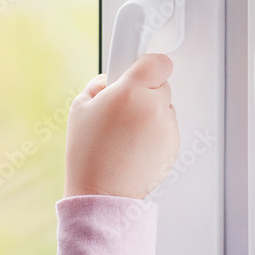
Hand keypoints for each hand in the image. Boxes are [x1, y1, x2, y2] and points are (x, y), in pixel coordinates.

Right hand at [63, 54, 179, 198]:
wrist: (102, 193)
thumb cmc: (88, 154)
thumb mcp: (80, 107)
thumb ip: (100, 84)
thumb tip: (113, 78)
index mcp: (131, 92)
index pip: (157, 61)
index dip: (148, 64)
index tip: (139, 69)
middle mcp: (154, 108)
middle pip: (161, 83)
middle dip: (145, 90)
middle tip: (124, 105)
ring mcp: (166, 128)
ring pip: (165, 107)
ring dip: (151, 112)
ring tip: (126, 132)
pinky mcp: (173, 146)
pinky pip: (167, 128)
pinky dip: (155, 132)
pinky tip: (134, 145)